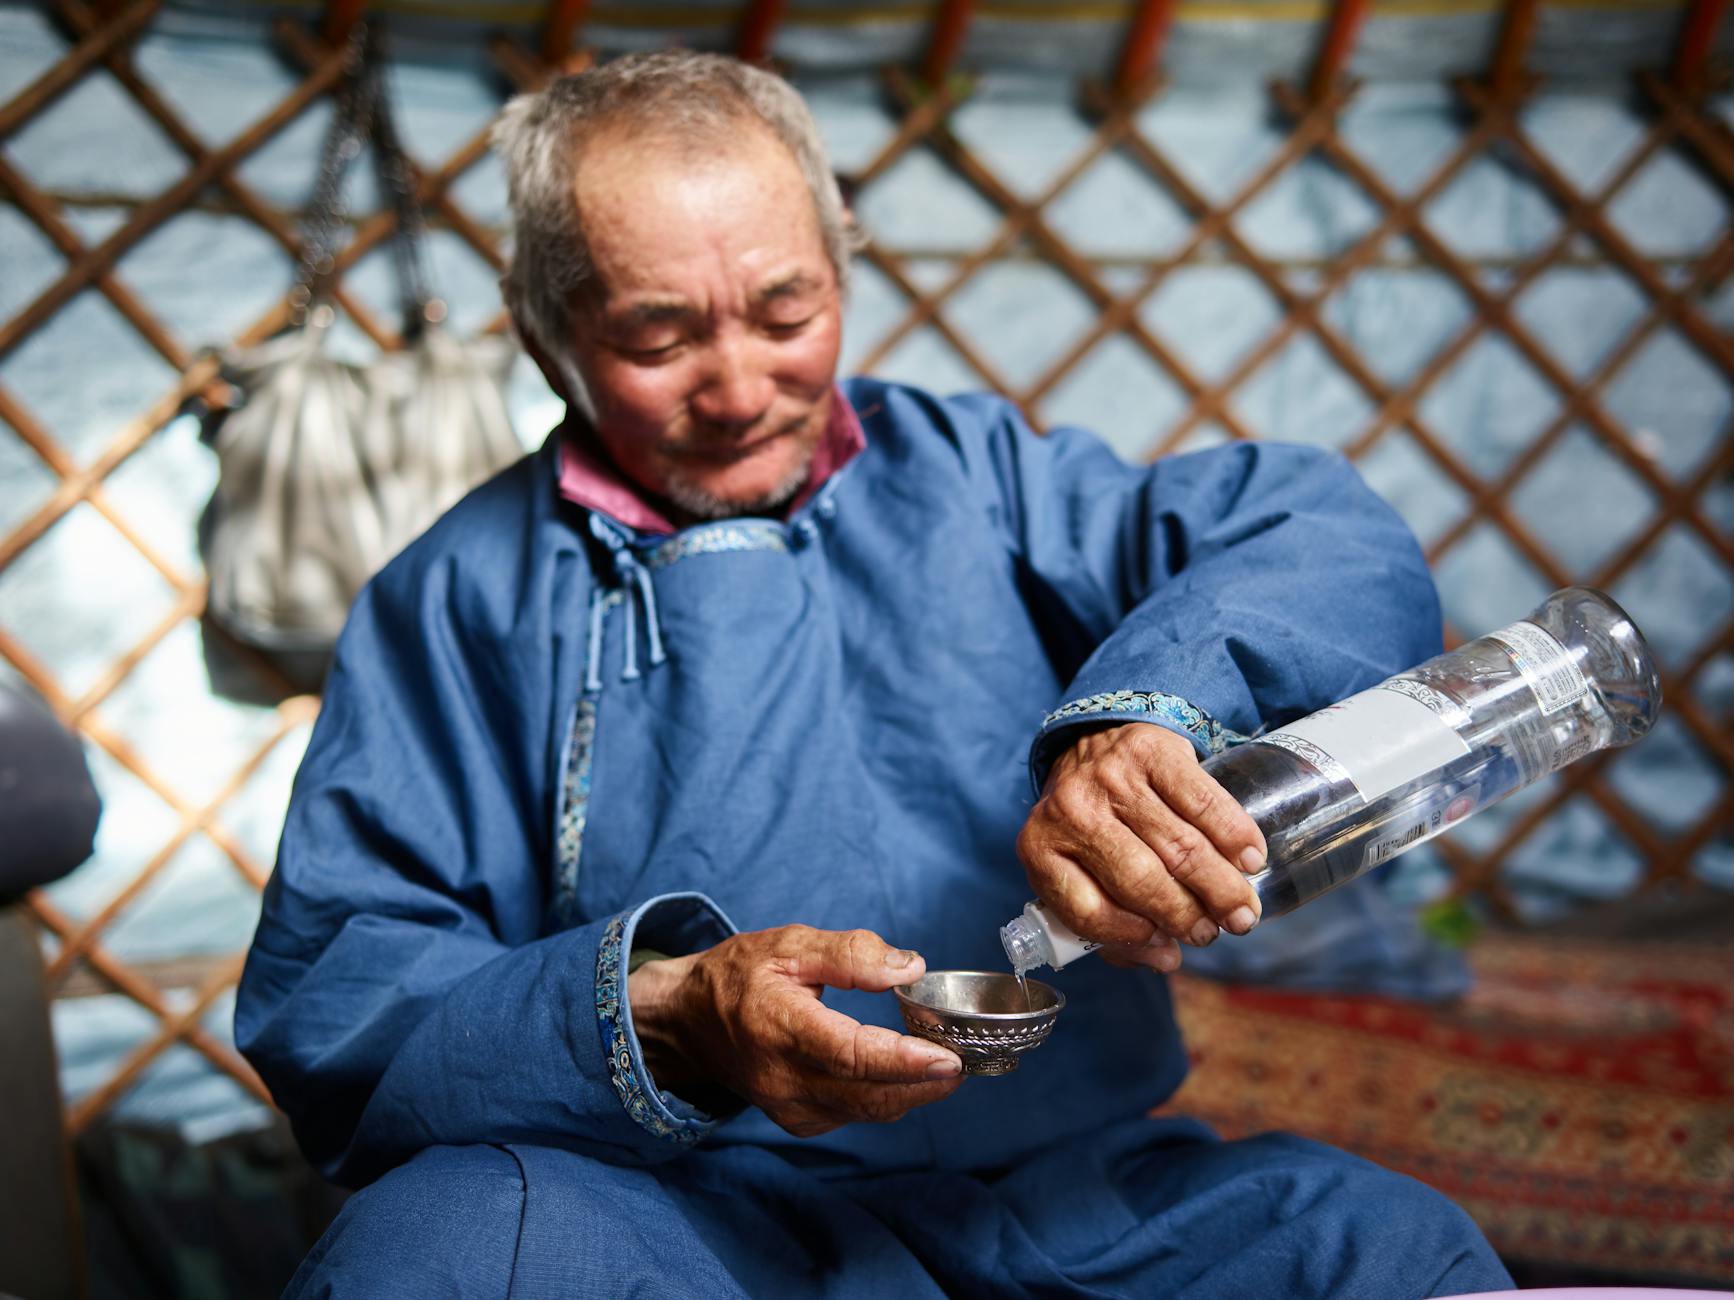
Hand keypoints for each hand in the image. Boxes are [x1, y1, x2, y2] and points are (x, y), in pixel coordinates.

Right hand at [627, 926, 963, 1137]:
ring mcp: (787, 1106)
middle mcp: (782, 1078)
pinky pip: (850, 1116)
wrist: (686, 1020)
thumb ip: (850, 954)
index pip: (851, 1055)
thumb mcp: (789, 944)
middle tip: (964, 1061)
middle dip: (922, 1084)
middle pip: (866, 1094)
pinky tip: (903, 1077)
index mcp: (779, 1027)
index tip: (948, 1056)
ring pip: (864, 1111)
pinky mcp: (794, 1120)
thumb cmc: (738, 975)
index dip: (904, 1060)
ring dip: (909, 1093)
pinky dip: (883, 1099)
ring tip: (945, 1067)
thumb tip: (910, 968)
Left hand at [1017, 723, 1266, 965]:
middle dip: (1188, 915)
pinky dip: (1233, 836)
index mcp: (1041, 850)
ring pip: (1179, 845)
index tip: (1170, 945)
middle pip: (1141, 879)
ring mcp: (1111, 778)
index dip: (1133, 935)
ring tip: (1242, 910)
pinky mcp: (1151, 750)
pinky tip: (1250, 859)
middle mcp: (1071, 811)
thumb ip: (1113, 926)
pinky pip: (1202, 802)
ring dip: (1220, 885)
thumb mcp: (1080, 871)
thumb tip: (1167, 959)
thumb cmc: (1092, 828)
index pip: (1087, 910)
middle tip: (1220, 931)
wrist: (1090, 743)